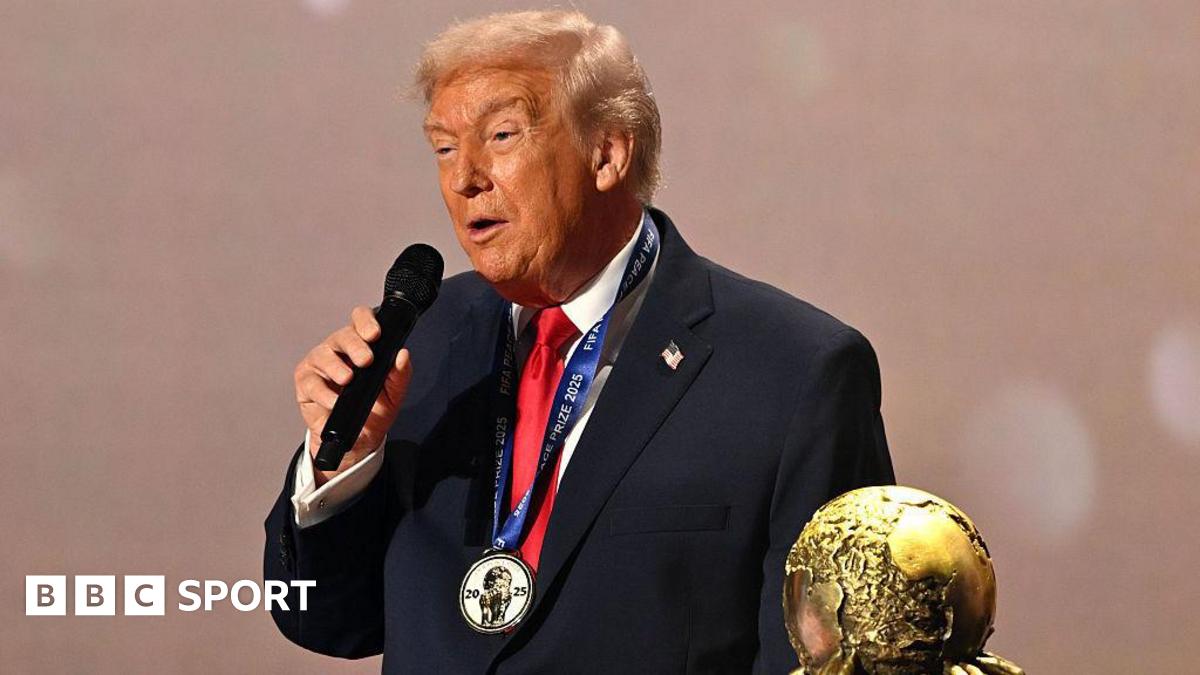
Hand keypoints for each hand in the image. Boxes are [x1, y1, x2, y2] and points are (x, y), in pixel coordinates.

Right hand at [294, 305, 412, 485]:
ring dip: (336, 367)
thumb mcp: (394, 394)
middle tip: (366, 360)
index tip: (375, 333)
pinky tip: (334, 401)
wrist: (359, 439)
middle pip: (343, 335)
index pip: (360, 320)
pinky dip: (324, 393)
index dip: (365, 321)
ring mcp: (320, 364)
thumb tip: (402, 355)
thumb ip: (400, 374)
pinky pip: (311, 382)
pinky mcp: (306, 382)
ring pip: (323, 355)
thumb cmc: (375, 409)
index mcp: (361, 344)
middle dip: (355, 346)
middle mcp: (339, 349)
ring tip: (347, 379)